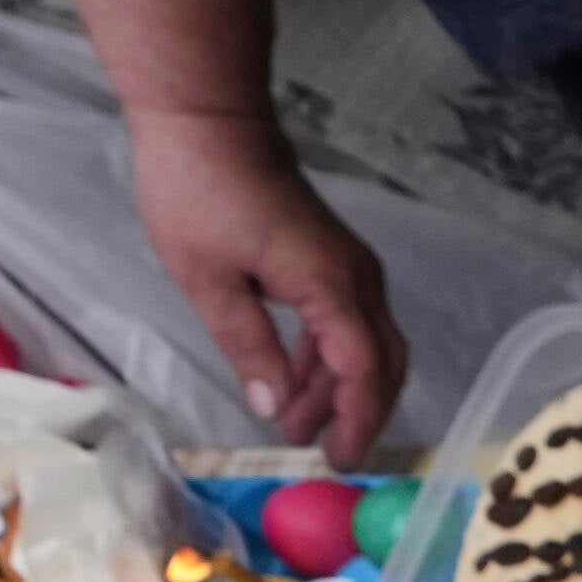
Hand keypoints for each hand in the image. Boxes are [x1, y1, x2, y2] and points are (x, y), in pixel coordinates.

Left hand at [130, 111, 401, 455]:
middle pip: (383, 362)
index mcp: (328, 284)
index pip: (363, 369)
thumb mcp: (208, 280)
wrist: (209, 121)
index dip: (356, 420)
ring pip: (367, 345)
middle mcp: (356, 278)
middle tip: (322, 453)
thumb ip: (248, 346)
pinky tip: (296, 377)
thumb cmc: (198, 191)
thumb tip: (274, 408)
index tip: (338, 460)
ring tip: (295, 423)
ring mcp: (350, 267)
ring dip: (339, 388)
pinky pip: (350, 323)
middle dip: (357, 412)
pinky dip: (330, 358)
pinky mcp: (335, 260)